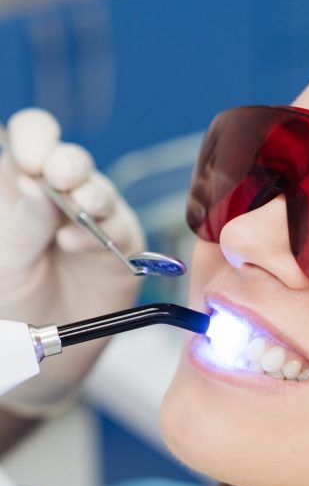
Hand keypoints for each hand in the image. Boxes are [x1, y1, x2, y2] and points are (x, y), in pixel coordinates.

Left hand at [0, 109, 145, 415]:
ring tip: (82, 207)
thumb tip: (36, 183)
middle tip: (61, 176)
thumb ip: (21, 222)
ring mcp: (92, 218)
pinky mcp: (121, 246)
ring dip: (92, 194)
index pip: (30, 139)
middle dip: (67, 163)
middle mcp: (60, 194)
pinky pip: (119, 229)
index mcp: (21, 185)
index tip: (32, 158)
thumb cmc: (12, 298)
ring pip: (100, 190)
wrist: (44, 347)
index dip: (35, 138)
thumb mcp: (3, 261)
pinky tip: (79, 242)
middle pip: (69, 159)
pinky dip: (102, 233)